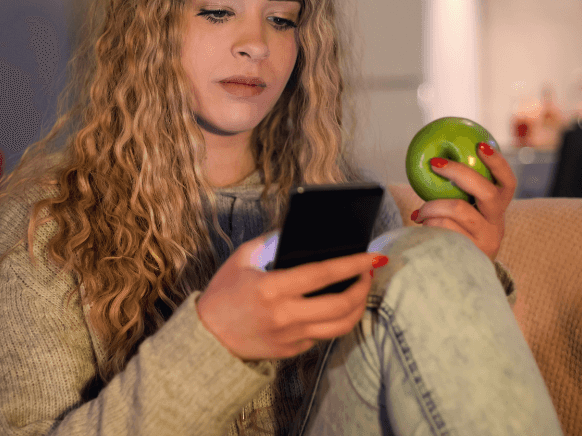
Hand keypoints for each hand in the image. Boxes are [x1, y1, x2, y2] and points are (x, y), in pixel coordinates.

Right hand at [196, 234, 384, 361]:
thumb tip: (299, 230)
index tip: (374, 256)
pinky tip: (337, 305)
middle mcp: (286, 315)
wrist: (207, 338)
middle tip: (369, 272)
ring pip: (341, 326)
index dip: (354, 264)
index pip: (324, 274)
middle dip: (364, 286)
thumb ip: (270, 241)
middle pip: (341, 305)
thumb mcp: (241, 259)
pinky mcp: (293, 351)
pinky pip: (324, 335)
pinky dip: (336, 319)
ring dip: (358, 306)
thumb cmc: (223, 294)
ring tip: (360, 289)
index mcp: (272, 288)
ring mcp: (291, 337)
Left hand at [410, 142, 515, 260]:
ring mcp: (485, 241)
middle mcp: (497, 225)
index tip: (480, 145)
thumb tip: (430, 163)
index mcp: (498, 210)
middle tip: (436, 164)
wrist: (466, 279)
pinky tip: (420, 226)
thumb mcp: (467, 217)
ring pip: (459, 210)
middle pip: (487, 193)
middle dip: (459, 173)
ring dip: (432, 206)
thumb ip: (458, 195)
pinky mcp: (470, 254)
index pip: (508, 183)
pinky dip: (429, 224)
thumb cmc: (459, 238)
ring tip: (419, 211)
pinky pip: (445, 230)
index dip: (498, 163)